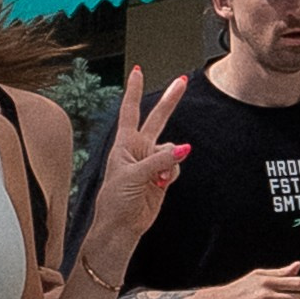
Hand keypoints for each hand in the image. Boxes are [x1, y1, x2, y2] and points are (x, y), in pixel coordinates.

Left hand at [83, 68, 189, 275]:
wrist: (122, 227)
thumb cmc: (115, 201)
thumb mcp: (133, 175)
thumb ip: (160, 160)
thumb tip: (184, 148)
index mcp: (124, 144)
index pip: (130, 111)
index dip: (134, 91)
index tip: (137, 71)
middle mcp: (139, 149)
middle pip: (157, 119)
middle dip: (170, 101)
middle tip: (183, 81)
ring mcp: (152, 162)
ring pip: (173, 149)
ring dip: (170, 162)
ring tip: (158, 179)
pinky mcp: (163, 176)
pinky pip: (177, 166)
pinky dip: (173, 173)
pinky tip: (162, 184)